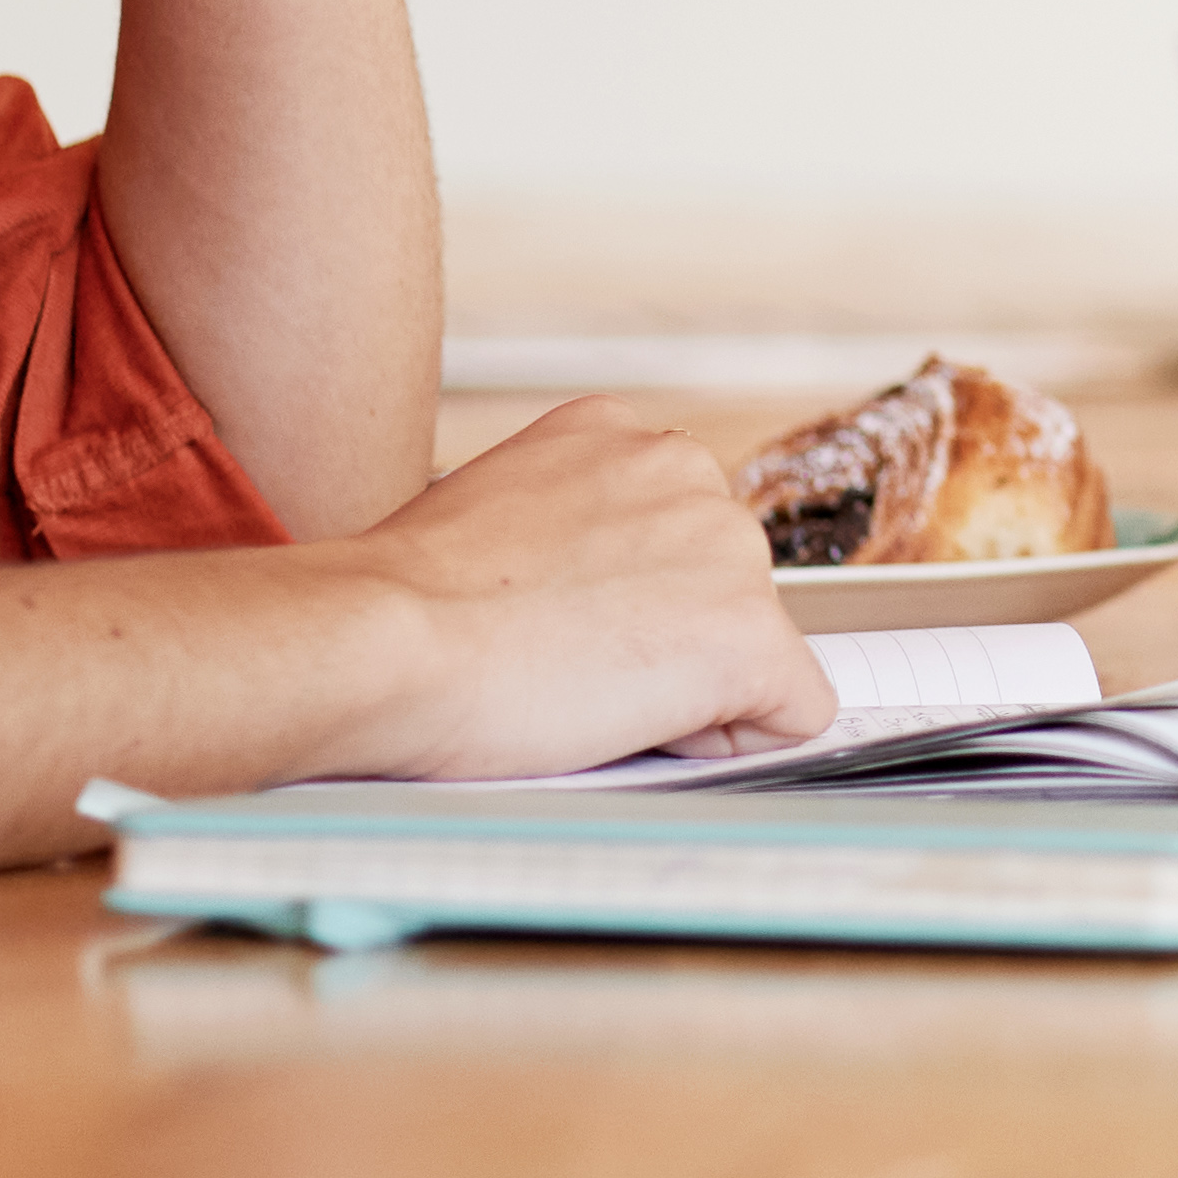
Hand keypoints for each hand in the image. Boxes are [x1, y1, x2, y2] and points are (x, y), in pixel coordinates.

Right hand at [312, 396, 829, 776]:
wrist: (385, 639)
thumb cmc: (401, 605)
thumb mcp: (489, 518)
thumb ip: (566, 537)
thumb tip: (590, 597)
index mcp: (616, 434)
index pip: (672, 536)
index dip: (623, 603)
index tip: (557, 622)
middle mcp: (685, 468)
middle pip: (720, 591)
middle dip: (663, 644)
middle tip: (560, 664)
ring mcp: (727, 547)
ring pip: (753, 651)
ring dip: (687, 689)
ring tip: (583, 688)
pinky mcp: (750, 634)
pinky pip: (792, 712)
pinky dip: (731, 742)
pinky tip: (640, 727)